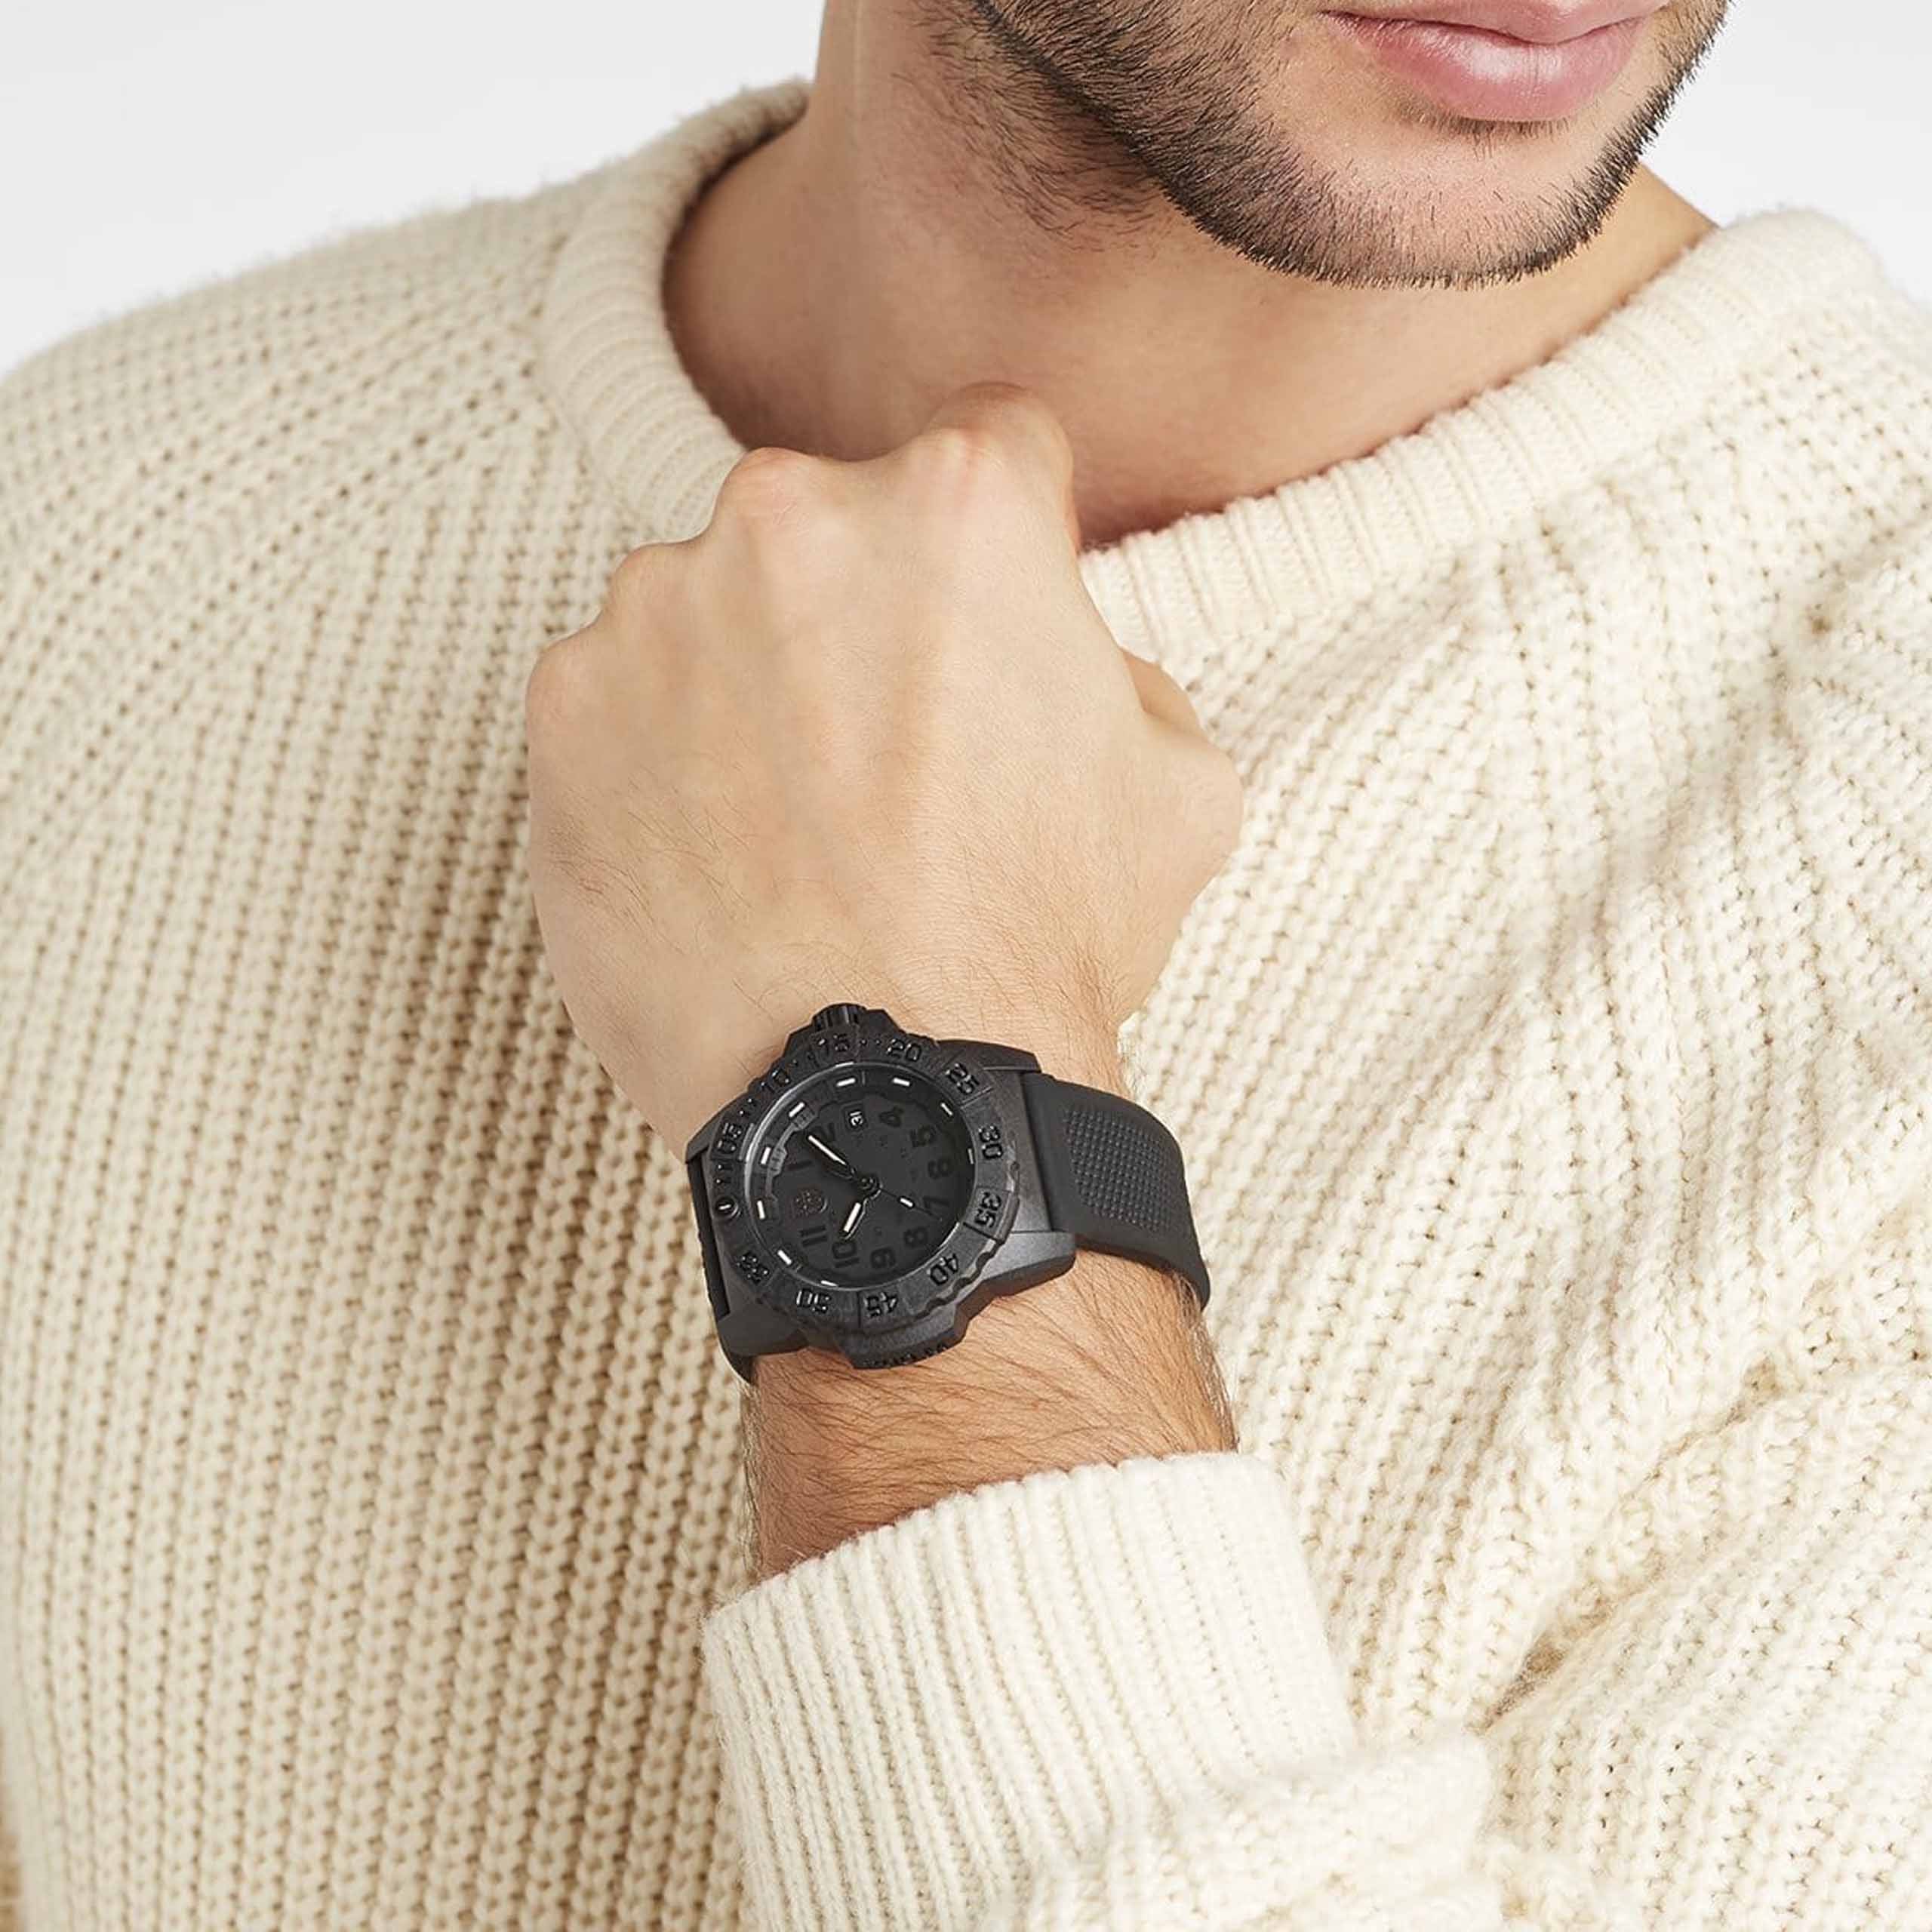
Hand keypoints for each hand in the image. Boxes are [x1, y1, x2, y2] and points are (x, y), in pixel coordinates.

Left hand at [524, 384, 1242, 1153]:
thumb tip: (1064, 656)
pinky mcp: (563, 708)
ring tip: (797, 825)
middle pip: (837, 521)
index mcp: (959, 504)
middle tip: (892, 752)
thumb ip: (1119, 665)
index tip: (988, 610)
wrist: (883, 1105)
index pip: (991, 440)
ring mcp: (656, 606)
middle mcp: (791, 515)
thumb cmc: (1034, 952)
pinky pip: (621, 697)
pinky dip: (661, 756)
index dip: (1010, 532)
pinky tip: (718, 853)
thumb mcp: (1178, 789)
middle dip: (868, 608)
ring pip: (715, 603)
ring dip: (753, 680)